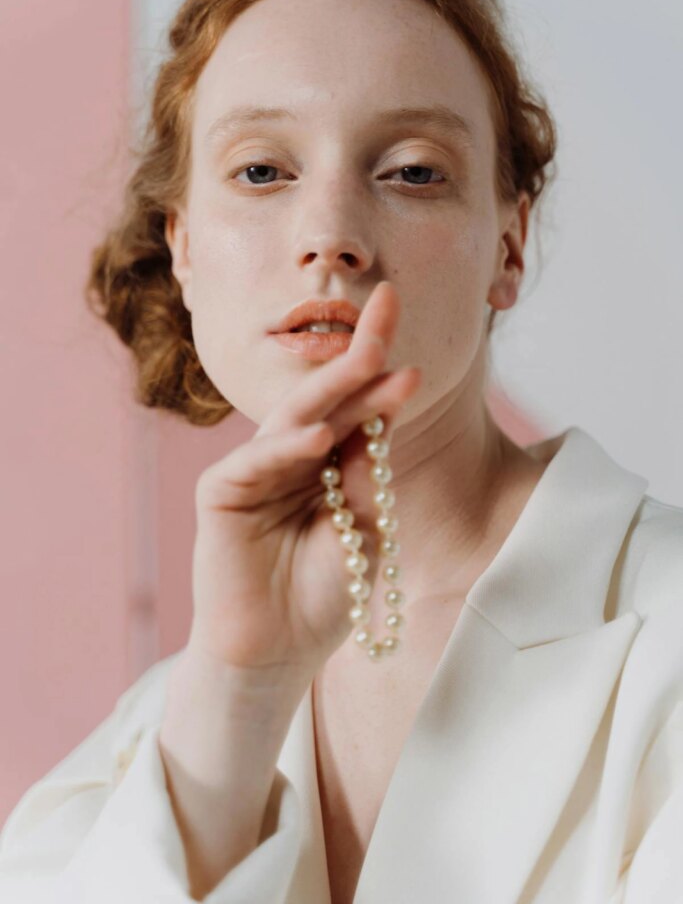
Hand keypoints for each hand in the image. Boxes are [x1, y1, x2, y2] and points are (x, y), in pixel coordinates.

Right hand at [186, 280, 421, 683]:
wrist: (279, 653)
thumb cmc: (322, 594)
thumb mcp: (362, 527)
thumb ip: (367, 472)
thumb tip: (386, 405)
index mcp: (327, 462)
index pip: (356, 406)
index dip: (380, 367)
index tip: (413, 329)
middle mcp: (291, 456)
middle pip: (325, 397)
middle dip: (358, 356)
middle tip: (389, 312)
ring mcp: (254, 471)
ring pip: (293, 420)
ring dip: (331, 392)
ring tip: (370, 361)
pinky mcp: (222, 494)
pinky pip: (254, 463)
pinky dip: (284, 449)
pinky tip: (318, 435)